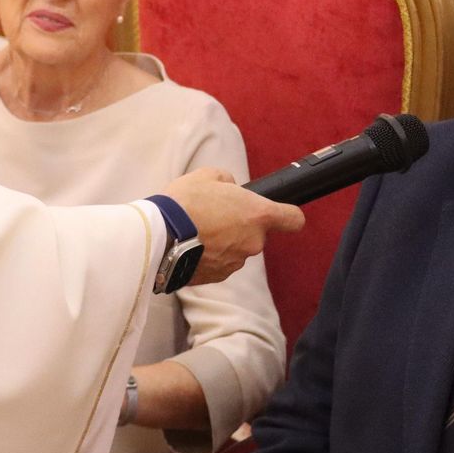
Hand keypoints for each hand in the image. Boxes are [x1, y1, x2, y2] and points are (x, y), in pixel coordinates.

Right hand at [161, 168, 304, 285]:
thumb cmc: (186, 202)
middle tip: (214, 214)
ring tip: (197, 230)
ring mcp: (236, 262)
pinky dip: (209, 255)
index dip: (288, 215)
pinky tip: (190, 245)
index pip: (294, 219)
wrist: (159, 236)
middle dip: (239, 225)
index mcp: (258, 215)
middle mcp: (253, 242)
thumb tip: (231, 189)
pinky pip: (219, 263)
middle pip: (256, 234)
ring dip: (223, 241)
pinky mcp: (217, 277)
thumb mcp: (208, 176)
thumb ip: (228, 181)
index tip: (280, 213)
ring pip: (236, 249)